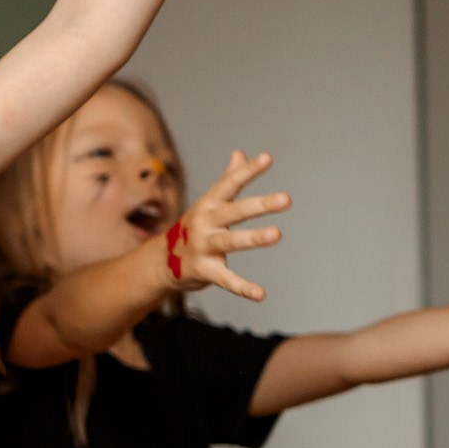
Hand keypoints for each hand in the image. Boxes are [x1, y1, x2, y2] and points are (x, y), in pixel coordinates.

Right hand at [167, 151, 289, 301]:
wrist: (162, 262)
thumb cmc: (194, 228)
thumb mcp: (209, 203)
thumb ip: (227, 179)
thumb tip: (239, 153)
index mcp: (209, 204)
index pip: (230, 184)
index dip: (248, 171)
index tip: (268, 158)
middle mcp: (205, 222)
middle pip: (235, 212)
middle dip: (260, 205)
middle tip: (286, 199)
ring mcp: (203, 246)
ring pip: (231, 241)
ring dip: (253, 238)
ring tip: (277, 234)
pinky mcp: (204, 271)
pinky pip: (226, 279)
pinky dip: (243, 288)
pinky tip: (261, 294)